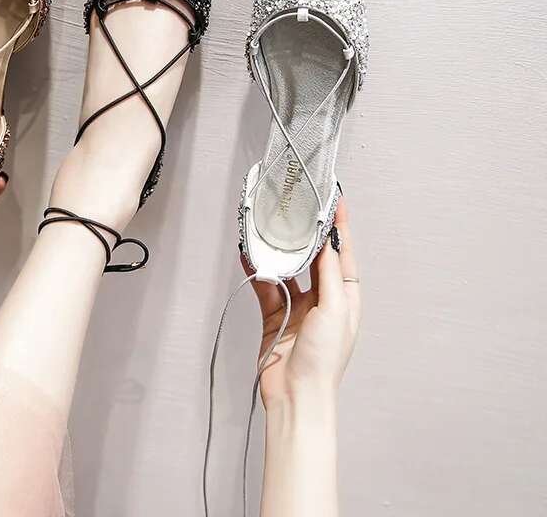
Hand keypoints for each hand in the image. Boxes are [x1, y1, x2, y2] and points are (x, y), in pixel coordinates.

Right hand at [244, 199, 359, 410]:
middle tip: (298, 210)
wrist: (296, 394)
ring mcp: (298, 307)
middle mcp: (323, 300)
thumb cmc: (323, 360)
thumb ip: (327, 274)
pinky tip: (250, 257)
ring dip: (279, 253)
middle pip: (315, 258)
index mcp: (345, 298)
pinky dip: (258, 271)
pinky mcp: (275, 316)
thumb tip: (327, 242)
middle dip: (307, 235)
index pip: (343, 254)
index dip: (340, 228)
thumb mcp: (334, 310)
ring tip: (271, 230)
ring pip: (288, 270)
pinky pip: (266, 287)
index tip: (335, 202)